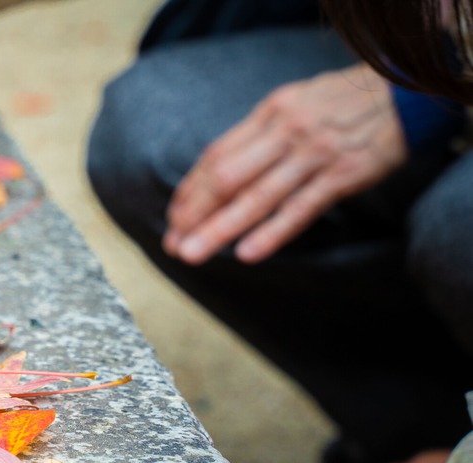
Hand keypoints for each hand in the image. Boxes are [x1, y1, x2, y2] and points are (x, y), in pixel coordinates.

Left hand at [163, 64, 408, 264]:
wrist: (405, 93)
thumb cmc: (340, 105)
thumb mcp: (293, 105)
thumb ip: (257, 136)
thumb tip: (216, 171)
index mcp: (269, 114)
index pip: (217, 156)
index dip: (191, 191)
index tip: (173, 220)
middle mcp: (286, 132)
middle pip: (227, 177)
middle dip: (195, 213)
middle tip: (174, 244)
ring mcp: (314, 154)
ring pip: (257, 196)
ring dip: (220, 228)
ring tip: (194, 253)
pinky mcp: (343, 174)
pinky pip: (301, 207)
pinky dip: (273, 231)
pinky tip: (247, 253)